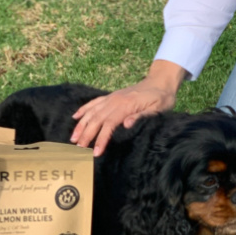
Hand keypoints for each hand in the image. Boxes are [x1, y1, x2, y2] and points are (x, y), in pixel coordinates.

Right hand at [69, 59, 187, 154]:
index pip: (109, 124)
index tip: (95, 152)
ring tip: (73, 138)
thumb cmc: (162, 98)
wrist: (161, 81)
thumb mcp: (158, 109)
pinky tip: (75, 116)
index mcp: (126, 105)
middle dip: (86, 135)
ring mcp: (112, 97)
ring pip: (92, 111)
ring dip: (81, 124)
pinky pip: (94, 102)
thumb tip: (126, 124)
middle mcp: (115, 100)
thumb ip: (142, 116)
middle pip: (97, 119)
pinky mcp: (111, 96)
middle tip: (78, 150)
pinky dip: (84, 109)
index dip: (101, 138)